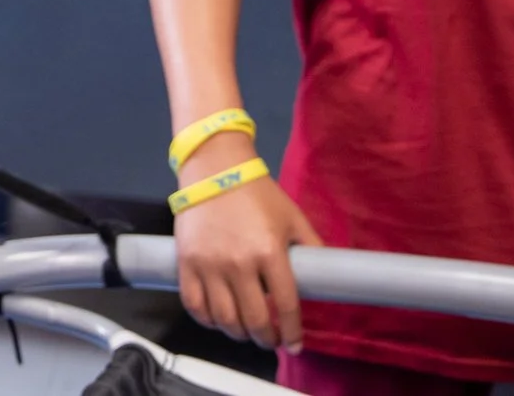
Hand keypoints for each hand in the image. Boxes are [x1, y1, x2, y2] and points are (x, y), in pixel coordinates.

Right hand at [174, 142, 320, 350]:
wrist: (214, 168)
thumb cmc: (257, 192)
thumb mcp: (293, 218)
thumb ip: (312, 248)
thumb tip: (327, 276)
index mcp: (269, 252)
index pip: (285, 306)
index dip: (292, 332)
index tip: (295, 344)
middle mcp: (238, 263)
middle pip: (254, 320)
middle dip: (267, 339)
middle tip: (271, 339)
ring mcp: (209, 264)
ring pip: (224, 319)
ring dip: (239, 334)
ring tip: (247, 331)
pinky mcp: (186, 263)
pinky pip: (195, 306)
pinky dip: (208, 321)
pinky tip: (219, 319)